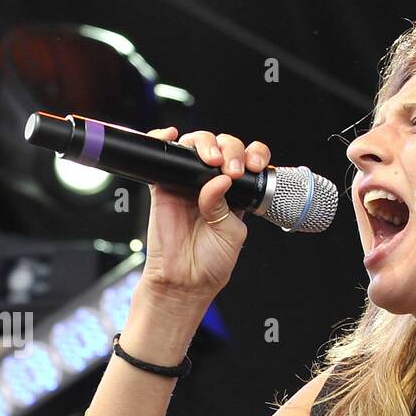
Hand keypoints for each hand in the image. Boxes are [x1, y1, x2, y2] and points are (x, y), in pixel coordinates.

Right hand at [140, 127, 271, 304]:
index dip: (252, 155)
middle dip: (230, 150)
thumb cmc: (211, 262)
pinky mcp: (163, 185)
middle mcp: (212, 184)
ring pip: (195, 146)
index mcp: (235, 194)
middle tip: (231, 170)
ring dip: (205, 143)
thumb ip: (226, 207)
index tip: (253, 166)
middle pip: (222, 148)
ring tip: (210, 160)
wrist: (183, 280)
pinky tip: (171, 136)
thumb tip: (219, 180)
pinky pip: (162, 155)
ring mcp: (187, 182)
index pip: (247, 162)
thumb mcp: (230, 234)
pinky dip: (163, 139)